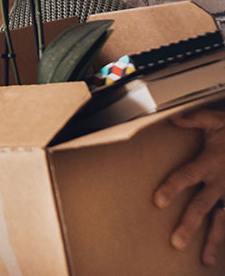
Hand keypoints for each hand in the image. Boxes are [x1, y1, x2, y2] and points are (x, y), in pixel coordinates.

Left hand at [153, 104, 224, 265]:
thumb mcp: (216, 119)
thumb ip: (195, 119)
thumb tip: (174, 118)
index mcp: (209, 162)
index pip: (186, 177)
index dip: (172, 188)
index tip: (158, 201)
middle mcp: (220, 182)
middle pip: (201, 206)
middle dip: (189, 225)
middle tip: (176, 242)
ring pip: (222, 220)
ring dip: (213, 241)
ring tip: (204, 259)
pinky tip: (220, 253)